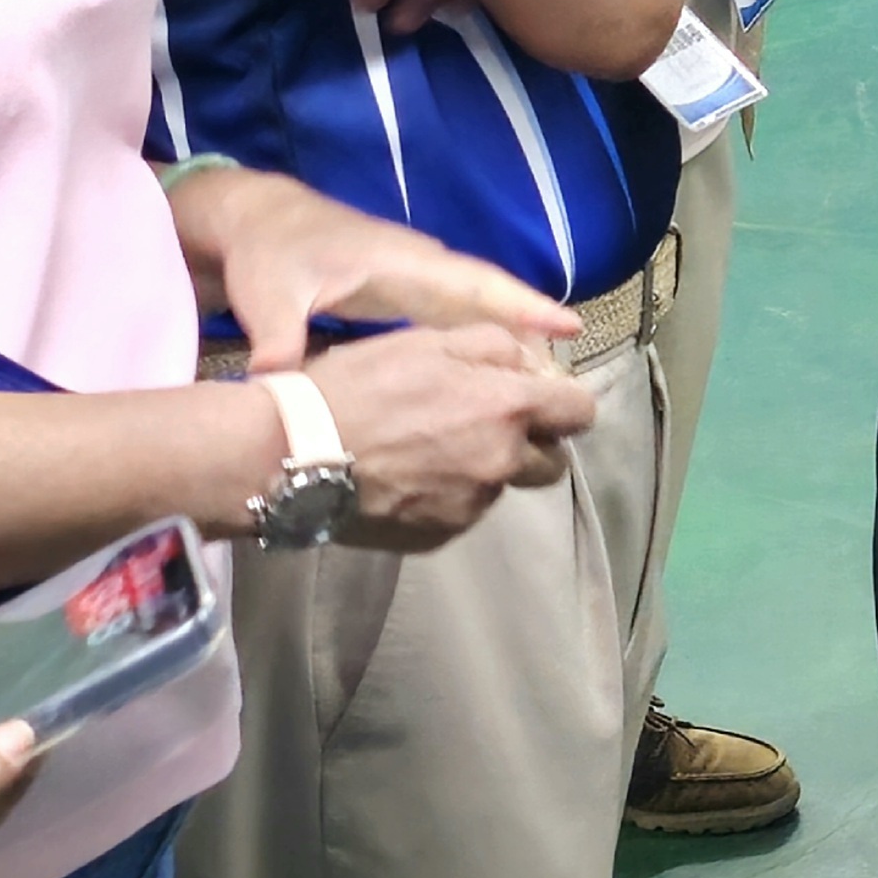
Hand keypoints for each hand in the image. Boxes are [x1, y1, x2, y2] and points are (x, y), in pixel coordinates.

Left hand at [175, 165, 580, 372]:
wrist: (255, 220)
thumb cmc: (268, 254)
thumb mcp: (269, 298)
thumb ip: (278, 342)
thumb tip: (276, 386)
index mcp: (398, 263)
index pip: (472, 283)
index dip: (521, 305)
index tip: (570, 326)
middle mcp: (419, 265)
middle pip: (490, 295)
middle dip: (533, 329)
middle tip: (574, 377)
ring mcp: (415, 275)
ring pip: (478, 305)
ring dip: (514, 336)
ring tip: (553, 385)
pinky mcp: (406, 289)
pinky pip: (459, 312)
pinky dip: (486, 335)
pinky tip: (503, 372)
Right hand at [265, 322, 596, 546]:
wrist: (297, 454)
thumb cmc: (360, 384)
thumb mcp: (428, 340)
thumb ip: (495, 348)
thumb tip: (535, 367)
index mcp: (507, 409)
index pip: (579, 413)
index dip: (563, 402)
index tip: (539, 397)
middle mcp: (501, 464)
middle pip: (549, 462)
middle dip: (529, 443)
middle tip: (482, 423)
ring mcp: (472, 506)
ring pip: (501, 486)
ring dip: (485, 468)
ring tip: (433, 449)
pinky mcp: (440, 537)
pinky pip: (463, 511)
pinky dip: (448, 494)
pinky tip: (408, 476)